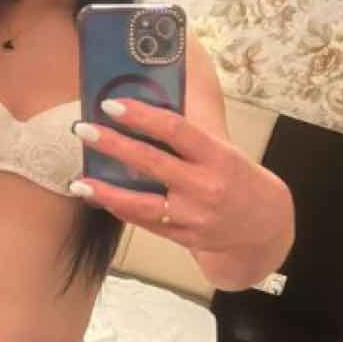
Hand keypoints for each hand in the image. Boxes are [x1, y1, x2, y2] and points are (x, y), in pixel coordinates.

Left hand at [69, 97, 273, 253]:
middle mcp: (205, 186)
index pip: (175, 129)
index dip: (141, 116)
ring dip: (106, 190)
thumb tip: (145, 108)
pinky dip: (120, 208)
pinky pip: (144, 222)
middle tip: (84, 130)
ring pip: (141, 202)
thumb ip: (189, 135)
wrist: (263, 226)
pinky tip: (98, 197)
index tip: (112, 105)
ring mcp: (193, 215)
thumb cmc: (236, 177)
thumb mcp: (222, 150)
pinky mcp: (183, 236)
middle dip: (113, 145)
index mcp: (217, 156)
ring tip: (79, 180)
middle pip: (152, 163)